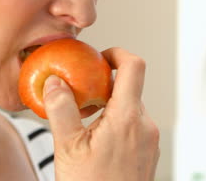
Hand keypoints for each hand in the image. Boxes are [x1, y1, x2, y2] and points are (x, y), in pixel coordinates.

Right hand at [43, 48, 159, 180]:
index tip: (100, 58)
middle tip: (82, 96)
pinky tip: (99, 141)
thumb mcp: (68, 147)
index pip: (134, 66)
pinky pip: (135, 125)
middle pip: (130, 88)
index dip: (117, 54)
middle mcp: (145, 125)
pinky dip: (118, 123)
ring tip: (87, 125)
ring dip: (110, 107)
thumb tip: (55, 81)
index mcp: (126, 118)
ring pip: (131, 108)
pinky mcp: (150, 151)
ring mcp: (150, 140)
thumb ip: (61, 109)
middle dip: (105, 87)